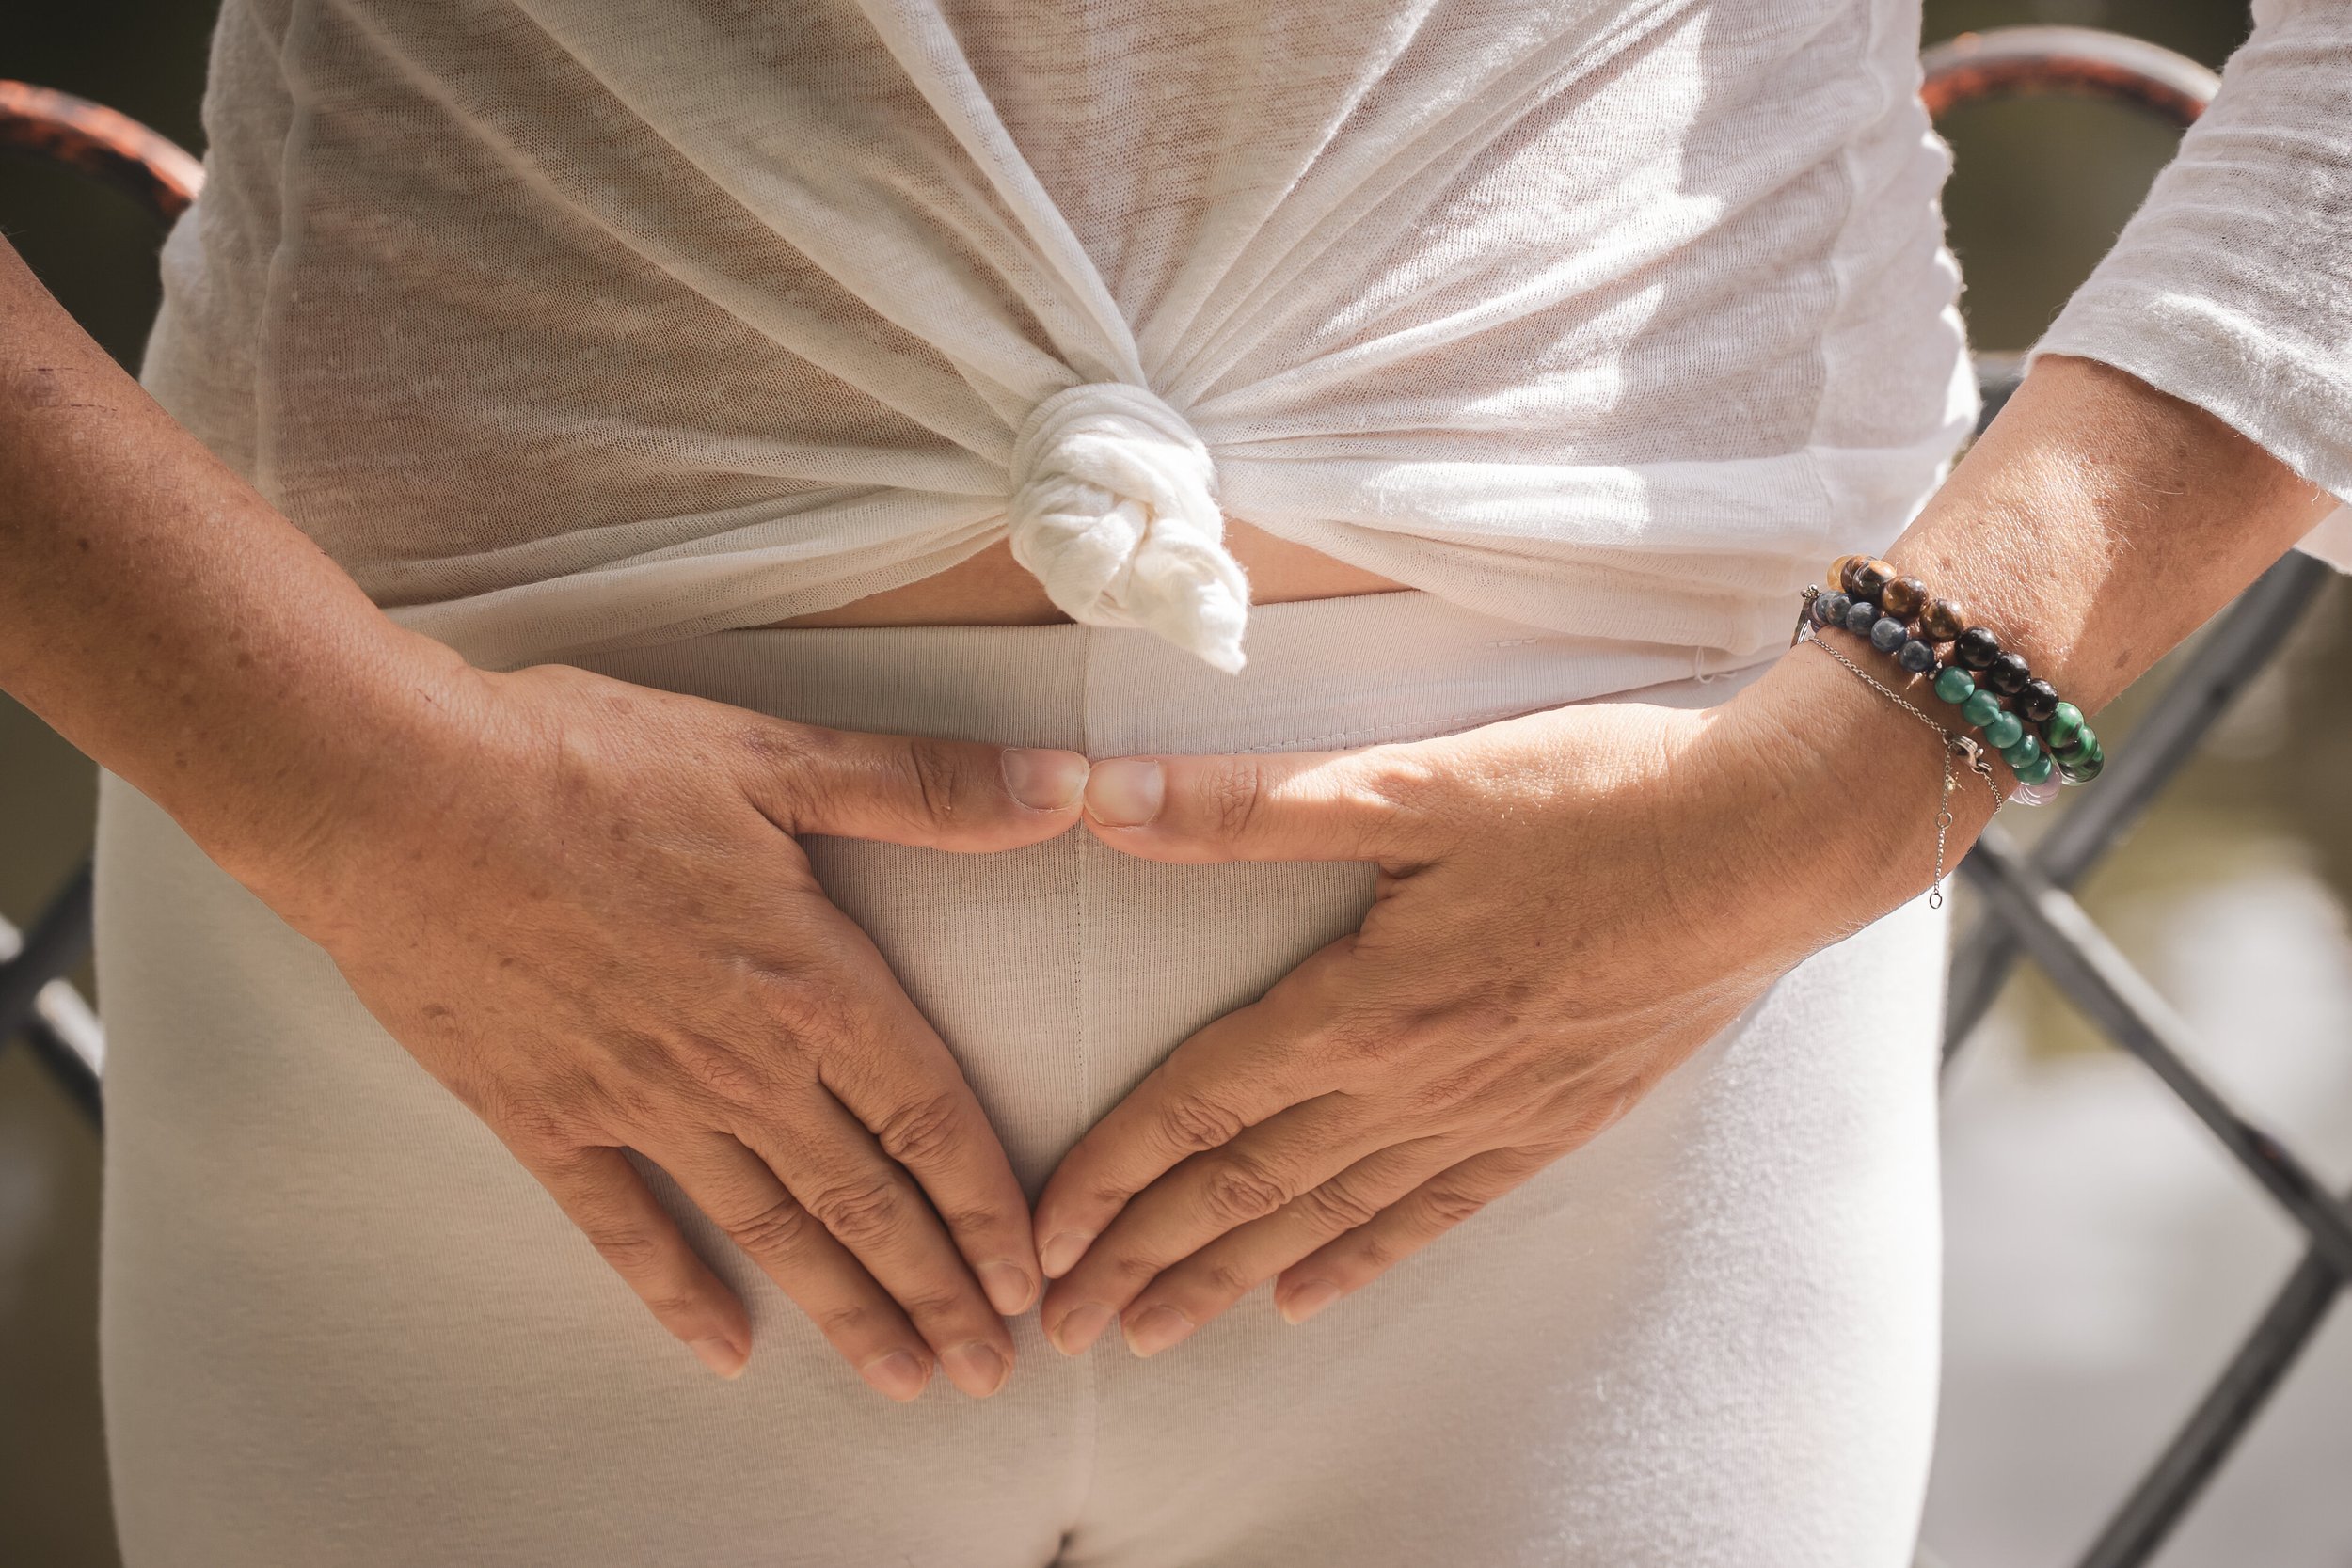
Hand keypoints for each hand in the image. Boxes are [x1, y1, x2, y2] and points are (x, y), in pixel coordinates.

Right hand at [246, 659, 1089, 1397]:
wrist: (391, 795)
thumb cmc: (583, 762)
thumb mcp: (771, 755)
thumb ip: (924, 787)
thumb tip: (1065, 786)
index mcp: (809, 982)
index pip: (931, 1120)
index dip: (989, 1209)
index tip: (1030, 1283)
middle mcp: (739, 1065)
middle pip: (864, 1202)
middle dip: (937, 1292)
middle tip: (986, 1371)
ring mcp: (640, 1102)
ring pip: (769, 1231)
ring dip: (843, 1311)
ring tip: (899, 1377)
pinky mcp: (546, 1118)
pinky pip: (626, 1230)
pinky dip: (678, 1294)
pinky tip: (724, 1350)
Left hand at [1031, 679, 1902, 1357]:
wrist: (1777, 842)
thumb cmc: (1602, 796)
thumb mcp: (1419, 783)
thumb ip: (1254, 803)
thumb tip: (1105, 798)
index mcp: (1369, 1005)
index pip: (1203, 1103)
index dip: (1112, 1172)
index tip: (1043, 1237)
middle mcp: (1418, 1082)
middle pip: (1249, 1185)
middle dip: (1146, 1257)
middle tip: (1064, 1324)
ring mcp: (1491, 1115)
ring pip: (1329, 1217)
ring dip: (1230, 1278)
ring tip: (1155, 1332)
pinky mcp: (1556, 1121)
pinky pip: (1436, 1213)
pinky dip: (1361, 1260)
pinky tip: (1309, 1297)